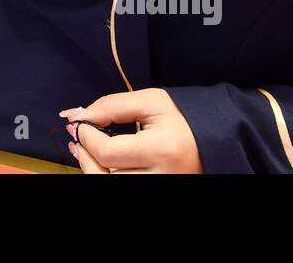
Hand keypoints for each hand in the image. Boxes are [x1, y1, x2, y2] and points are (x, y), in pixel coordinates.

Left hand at [60, 88, 202, 173]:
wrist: (216, 140)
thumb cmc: (184, 118)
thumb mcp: (150, 102)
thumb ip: (111, 106)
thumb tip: (77, 116)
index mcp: (162, 150)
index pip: (107, 152)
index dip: (86, 136)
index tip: (80, 122)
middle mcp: (162, 177)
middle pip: (104, 176)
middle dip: (84, 156)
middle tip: (76, 137)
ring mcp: (162, 187)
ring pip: (109, 185)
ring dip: (90, 168)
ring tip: (83, 150)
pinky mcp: (160, 191)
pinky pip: (122, 187)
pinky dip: (105, 175)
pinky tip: (99, 163)